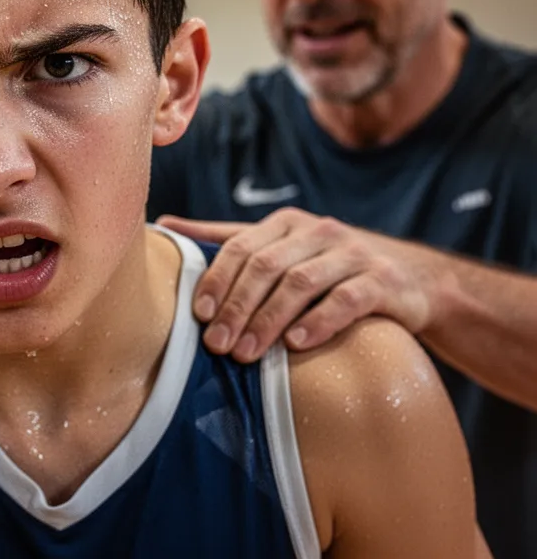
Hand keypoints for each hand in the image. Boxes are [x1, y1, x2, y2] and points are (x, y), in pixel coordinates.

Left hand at [157, 209, 434, 361]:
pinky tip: (296, 345)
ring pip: (302, 283)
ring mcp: (353, 254)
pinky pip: (347, 300)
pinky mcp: (383, 281)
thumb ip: (226, 239)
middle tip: (216, 345)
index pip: (241, 246)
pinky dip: (318, 322)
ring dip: (269, 320)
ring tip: (246, 353)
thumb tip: (164, 224)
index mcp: (287, 224)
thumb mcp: (280, 248)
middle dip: (237, 306)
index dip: (217, 279)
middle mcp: (318, 232)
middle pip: (267, 266)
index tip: (197, 314)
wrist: (414, 280)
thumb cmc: (329, 267)